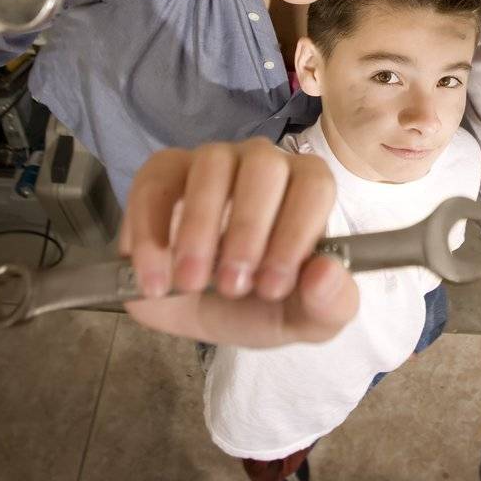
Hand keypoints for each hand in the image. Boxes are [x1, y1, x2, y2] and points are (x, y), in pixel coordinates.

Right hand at [119, 138, 358, 346]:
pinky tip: (153, 277)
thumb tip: (325, 273)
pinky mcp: (162, 174)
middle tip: (231, 286)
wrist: (199, 312)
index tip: (272, 286)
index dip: (296, 232)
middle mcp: (263, 164)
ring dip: (199, 228)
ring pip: (210, 165)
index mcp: (307, 190)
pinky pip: (154, 183)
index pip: (315, 186)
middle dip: (248, 228)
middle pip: (263, 166)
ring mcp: (211, 161)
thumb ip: (330, 304)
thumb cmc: (259, 304)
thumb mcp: (301, 319)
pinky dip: (150, 231)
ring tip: (190, 282)